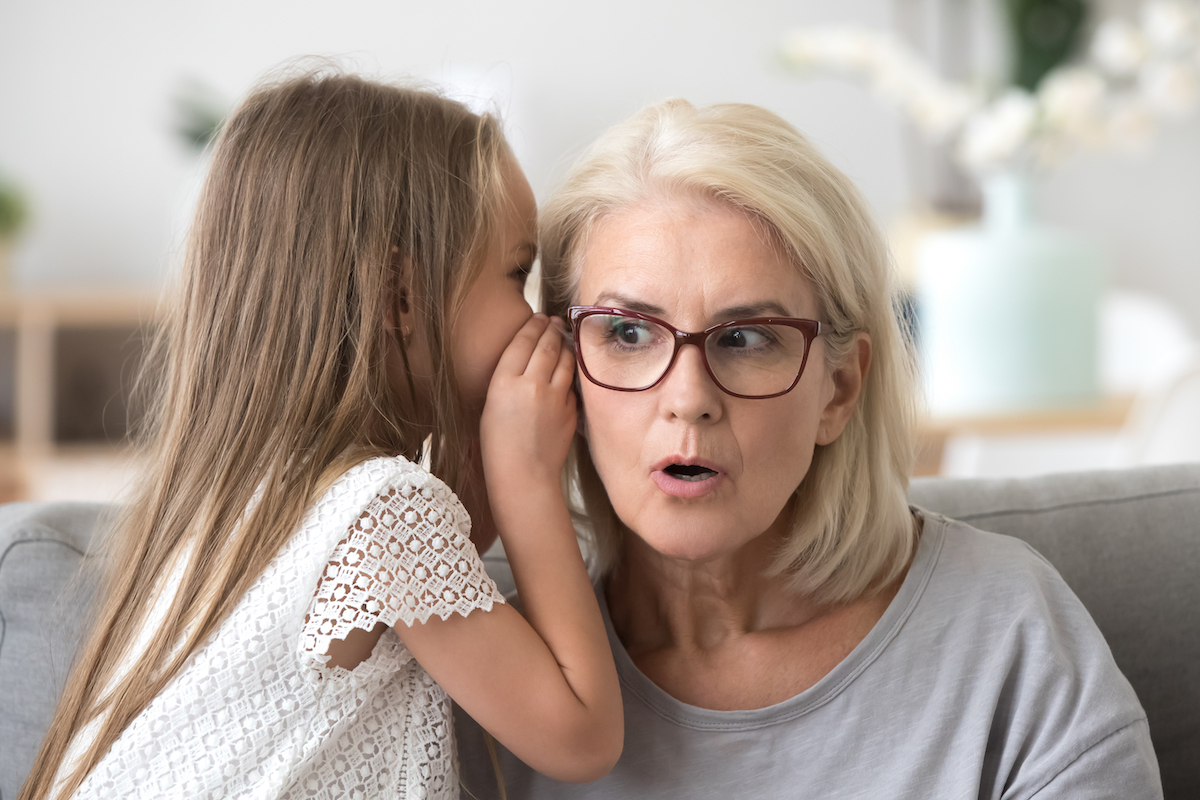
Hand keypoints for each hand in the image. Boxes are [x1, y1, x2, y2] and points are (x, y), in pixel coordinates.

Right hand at [479, 314, 576, 493]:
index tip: (537, 317)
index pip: (522, 341)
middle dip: (551, 328)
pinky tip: (569, 367)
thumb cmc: (498, 445)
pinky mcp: (571, 410)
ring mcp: (554, 397)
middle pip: (546, 344)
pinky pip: (573, 382)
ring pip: (566, 358)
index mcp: (504, 382)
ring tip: (564, 337)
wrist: (523, 476)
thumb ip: (508, 379)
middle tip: (554, 320)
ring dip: (565, 344)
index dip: (532, 325)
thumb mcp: (491, 405)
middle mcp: (531, 385)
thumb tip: (526, 357)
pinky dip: (571, 370)